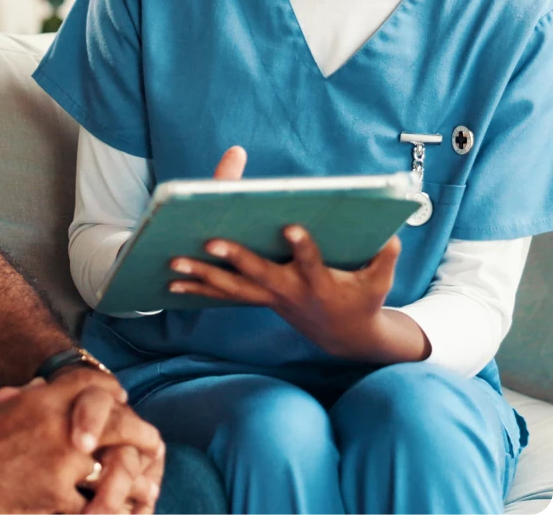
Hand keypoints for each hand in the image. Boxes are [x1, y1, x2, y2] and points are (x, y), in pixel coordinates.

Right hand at [0, 372, 161, 514]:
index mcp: (43, 400)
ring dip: (133, 478)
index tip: (124, 403)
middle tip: (152, 445)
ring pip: (116, 468)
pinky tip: (119, 512)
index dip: (113, 394)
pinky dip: (108, 510)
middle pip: (119, 421)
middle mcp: (59, 426)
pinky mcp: (56, 499)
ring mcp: (61, 464)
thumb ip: (23, 398)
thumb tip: (39, 387)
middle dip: (139, 434)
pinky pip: (94, 506)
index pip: (92, 386)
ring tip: (147, 487)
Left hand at [165, 146, 405, 360]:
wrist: (344, 336)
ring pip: (232, 287)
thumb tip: (390, 235)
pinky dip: (199, 290)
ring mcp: (270, 297)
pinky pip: (224, 295)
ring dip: (203, 276)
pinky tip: (171, 285)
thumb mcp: (380, 281)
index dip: (302, 246)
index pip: (310, 261)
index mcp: (319, 282)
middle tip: (212, 240)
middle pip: (259, 273)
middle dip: (236, 256)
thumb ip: (384, 257)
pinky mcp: (258, 298)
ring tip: (174, 263)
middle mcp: (289, 291)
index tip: (290, 227)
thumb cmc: (363, 300)